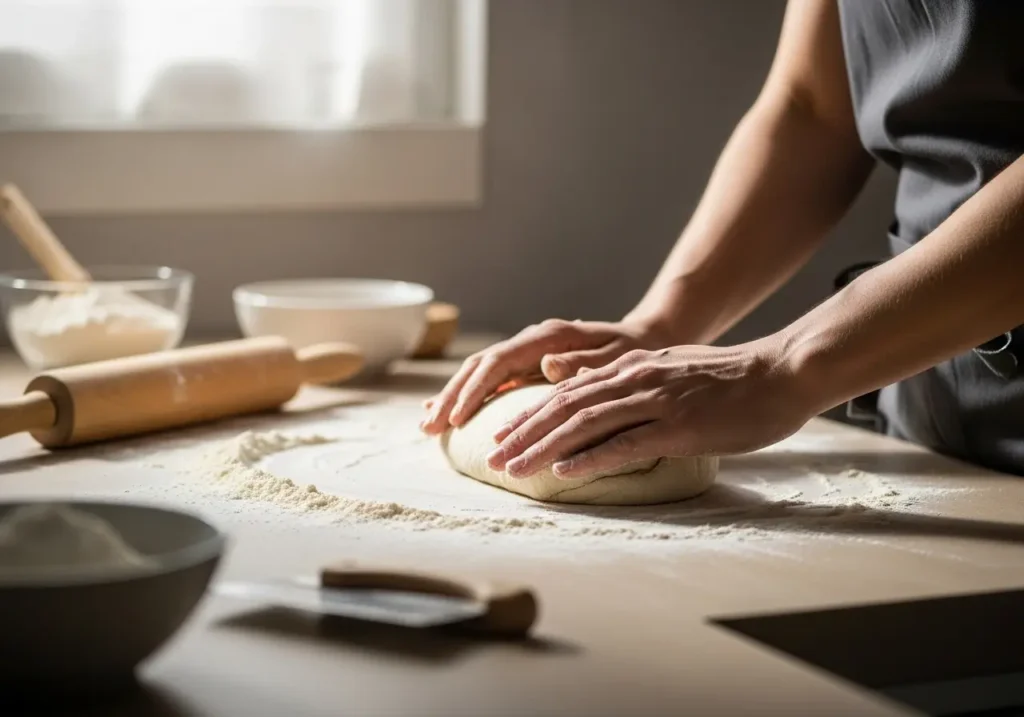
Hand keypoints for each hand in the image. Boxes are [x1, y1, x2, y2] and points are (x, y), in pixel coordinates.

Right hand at [420, 317, 673, 434]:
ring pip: (478, 373)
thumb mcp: (617, 355)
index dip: (475, 390)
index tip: (458, 419)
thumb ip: (583, 361)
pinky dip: (466, 397)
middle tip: (429, 428)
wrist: (644, 338)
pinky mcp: (526, 367)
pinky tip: (446, 414)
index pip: (499, 362)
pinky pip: (488, 381)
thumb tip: (547, 365)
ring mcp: (525, 353)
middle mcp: (530, 342)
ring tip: (428, 426)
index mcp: (547, 338)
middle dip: (451, 397)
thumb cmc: (633, 352)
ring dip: (452, 399)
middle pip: (479, 366)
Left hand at [485, 341, 816, 477]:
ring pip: (585, 424)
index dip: (530, 415)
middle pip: (565, 407)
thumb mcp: (673, 371)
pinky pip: (627, 444)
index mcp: (631, 368)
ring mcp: (657, 402)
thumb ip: (636, 383)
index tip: (501, 435)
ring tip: (513, 469)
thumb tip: (606, 399)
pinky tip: (565, 472)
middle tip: (492, 457)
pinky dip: (591, 458)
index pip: (567, 392)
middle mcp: (636, 380)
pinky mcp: (680, 426)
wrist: (782, 372)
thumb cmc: (731, 380)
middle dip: (523, 433)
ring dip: (544, 448)